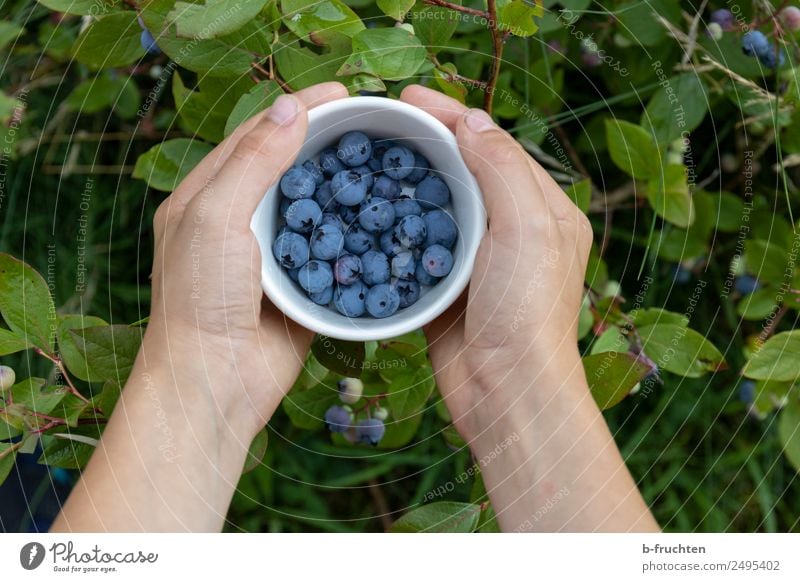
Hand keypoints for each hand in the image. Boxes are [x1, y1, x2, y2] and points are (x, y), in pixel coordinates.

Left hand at [144, 82, 347, 436]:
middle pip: (289, 166)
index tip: (343, 92)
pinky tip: (382, 218)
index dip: (298, 108)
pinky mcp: (300, 286)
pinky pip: (332, 251)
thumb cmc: (202, 297)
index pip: (256, 135)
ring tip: (385, 162)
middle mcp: (239, 220)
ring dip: (345, 185)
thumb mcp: (217, 218)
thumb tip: (291, 108)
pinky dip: (355, 233)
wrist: (216, 382)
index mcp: (208, 195)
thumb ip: (252, 161)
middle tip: (372, 123)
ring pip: (315, 208)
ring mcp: (272, 255)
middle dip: (328, 141)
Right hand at [400, 87, 656, 531]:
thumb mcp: (527, 228)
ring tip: (367, 158)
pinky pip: (418, 247)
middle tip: (381, 122)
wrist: (507, 390)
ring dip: (406, 181)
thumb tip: (472, 122)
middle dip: (425, 142)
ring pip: (438, 207)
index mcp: (545, 209)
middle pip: (464, 171)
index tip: (408, 98)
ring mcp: (478, 260)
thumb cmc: (526, 310)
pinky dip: (396, 227)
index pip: (495, 146)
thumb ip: (501, 169)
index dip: (453, 117)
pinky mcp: (447, 287)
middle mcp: (513, 230)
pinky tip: (368, 213)